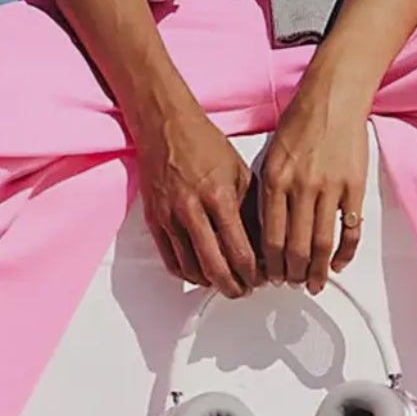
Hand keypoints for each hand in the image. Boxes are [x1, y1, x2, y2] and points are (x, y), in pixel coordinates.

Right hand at [136, 102, 260, 298]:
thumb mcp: (240, 172)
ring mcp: (170, 217)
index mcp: (219, 196)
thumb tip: (262, 243)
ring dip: (211, 283)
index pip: (239, 251)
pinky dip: (187, 273)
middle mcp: (192, 209)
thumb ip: (251, 209)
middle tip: (244, 290)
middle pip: (215, 268)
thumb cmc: (203, 143)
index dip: (253, 273)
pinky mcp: (154, 220)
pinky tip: (200, 273)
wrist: (165, 126)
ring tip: (225, 281)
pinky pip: (170, 260)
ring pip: (191, 269)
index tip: (260, 278)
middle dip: (234, 287)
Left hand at [259, 81, 369, 293]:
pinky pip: (351, 229)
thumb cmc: (302, 120)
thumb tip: (266, 228)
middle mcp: (301, 187)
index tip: (269, 275)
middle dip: (290, 274)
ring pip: (321, 244)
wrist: (334, 96)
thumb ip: (268, 191)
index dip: (269, 264)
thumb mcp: (271, 154)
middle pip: (294, 248)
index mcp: (275, 180)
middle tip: (290, 283)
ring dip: (316, 271)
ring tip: (313, 284)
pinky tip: (338, 264)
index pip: (268, 238)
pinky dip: (345, 253)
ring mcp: (330, 188)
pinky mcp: (355, 187)